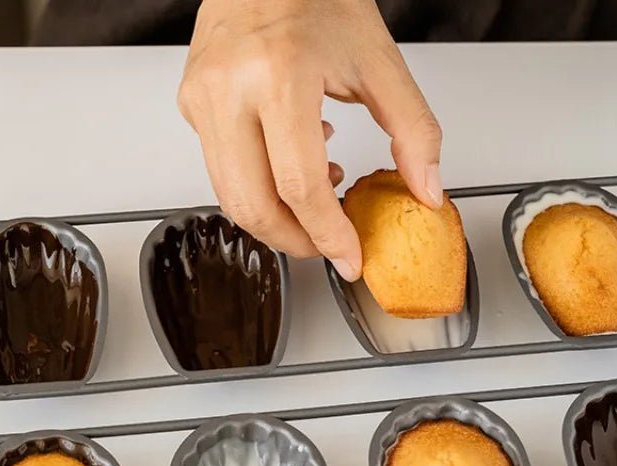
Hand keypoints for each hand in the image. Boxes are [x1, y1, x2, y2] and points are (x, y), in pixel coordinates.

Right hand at [178, 0, 442, 280]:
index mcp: (279, 74)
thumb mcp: (379, 59)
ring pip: (229, 198)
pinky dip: (256, 188)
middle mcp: (229, 89)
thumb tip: (425, 190)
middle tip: (326, 245)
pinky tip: (287, 169)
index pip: (298, 185)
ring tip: (311, 205)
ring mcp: (202, 99)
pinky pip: (220, 170)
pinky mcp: (190, 105)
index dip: (326, 234)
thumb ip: (413, 130)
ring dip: (274, 220)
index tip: (348, 256)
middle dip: (294, 241)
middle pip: (253, 205)